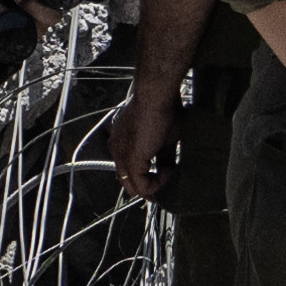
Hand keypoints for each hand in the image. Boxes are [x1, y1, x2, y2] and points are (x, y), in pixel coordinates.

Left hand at [101, 86, 173, 223]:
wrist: (156, 97)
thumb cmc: (162, 109)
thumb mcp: (164, 139)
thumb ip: (162, 157)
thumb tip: (167, 170)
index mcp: (121, 142)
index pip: (128, 168)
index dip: (144, 176)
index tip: (163, 175)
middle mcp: (116, 151)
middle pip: (127, 181)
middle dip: (147, 186)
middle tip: (164, 182)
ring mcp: (121, 157)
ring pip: (132, 187)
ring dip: (153, 186)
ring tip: (168, 173)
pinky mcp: (130, 161)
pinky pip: (142, 187)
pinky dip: (156, 184)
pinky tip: (166, 172)